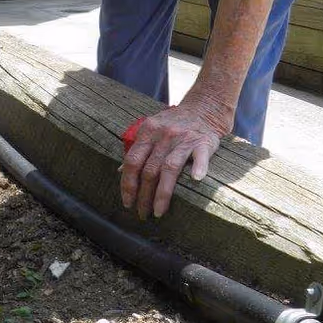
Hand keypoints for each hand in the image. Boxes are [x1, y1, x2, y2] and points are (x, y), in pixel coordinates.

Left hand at [120, 97, 231, 218]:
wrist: (203, 109)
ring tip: (158, 212)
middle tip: (142, 213)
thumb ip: (137, 150)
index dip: (128, 184)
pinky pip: (200, 156)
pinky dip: (198, 167)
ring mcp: (184, 138)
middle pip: (149, 170)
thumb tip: (119, 171)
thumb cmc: (173, 124)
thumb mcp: (151, 131)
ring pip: (169, 168)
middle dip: (143, 195)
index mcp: (148, 132)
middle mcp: (163, 135)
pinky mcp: (203, 142)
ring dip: (162, 193)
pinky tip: (195, 179)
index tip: (127, 202)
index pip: (132, 161)